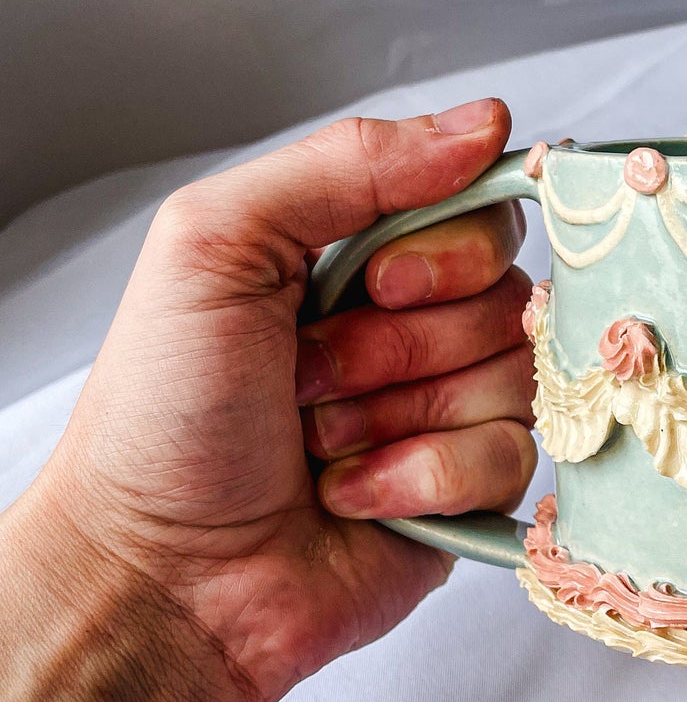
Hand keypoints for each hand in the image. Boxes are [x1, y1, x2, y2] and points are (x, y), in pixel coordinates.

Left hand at [25, 96, 535, 701]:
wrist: (157, 577)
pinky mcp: (466, 491)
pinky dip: (423, 475)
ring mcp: (442, 408)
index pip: (476, 207)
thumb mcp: (216, 243)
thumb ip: (346, 162)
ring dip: (400, 411)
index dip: (447, 245)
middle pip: (506, 291)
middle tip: (311, 374)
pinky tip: (353, 494)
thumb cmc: (162, 417)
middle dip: (403, 340)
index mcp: (352, 254)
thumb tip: (485, 125)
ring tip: (320, 442)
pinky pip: (511, 456)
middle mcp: (407, 325)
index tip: (378, 280)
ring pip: (514, 373)